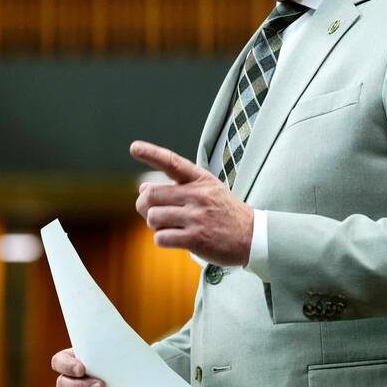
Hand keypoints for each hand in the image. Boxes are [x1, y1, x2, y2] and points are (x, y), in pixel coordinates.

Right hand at [51, 348, 116, 386]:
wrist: (128, 382)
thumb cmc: (119, 361)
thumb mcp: (114, 352)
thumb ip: (110, 351)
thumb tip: (118, 352)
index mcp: (72, 361)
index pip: (58, 362)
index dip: (67, 366)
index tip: (82, 369)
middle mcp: (68, 381)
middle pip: (62, 386)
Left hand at [131, 140, 254, 265]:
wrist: (252, 236)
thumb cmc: (224, 212)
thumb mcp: (208, 190)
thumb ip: (177, 188)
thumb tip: (143, 187)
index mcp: (201, 179)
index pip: (172, 163)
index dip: (151, 153)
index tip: (134, 147)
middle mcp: (198, 195)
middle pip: (151, 195)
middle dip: (145, 205)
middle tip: (153, 211)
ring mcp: (197, 217)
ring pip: (153, 217)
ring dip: (155, 224)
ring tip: (171, 226)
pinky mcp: (196, 238)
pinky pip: (161, 237)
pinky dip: (162, 239)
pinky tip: (176, 238)